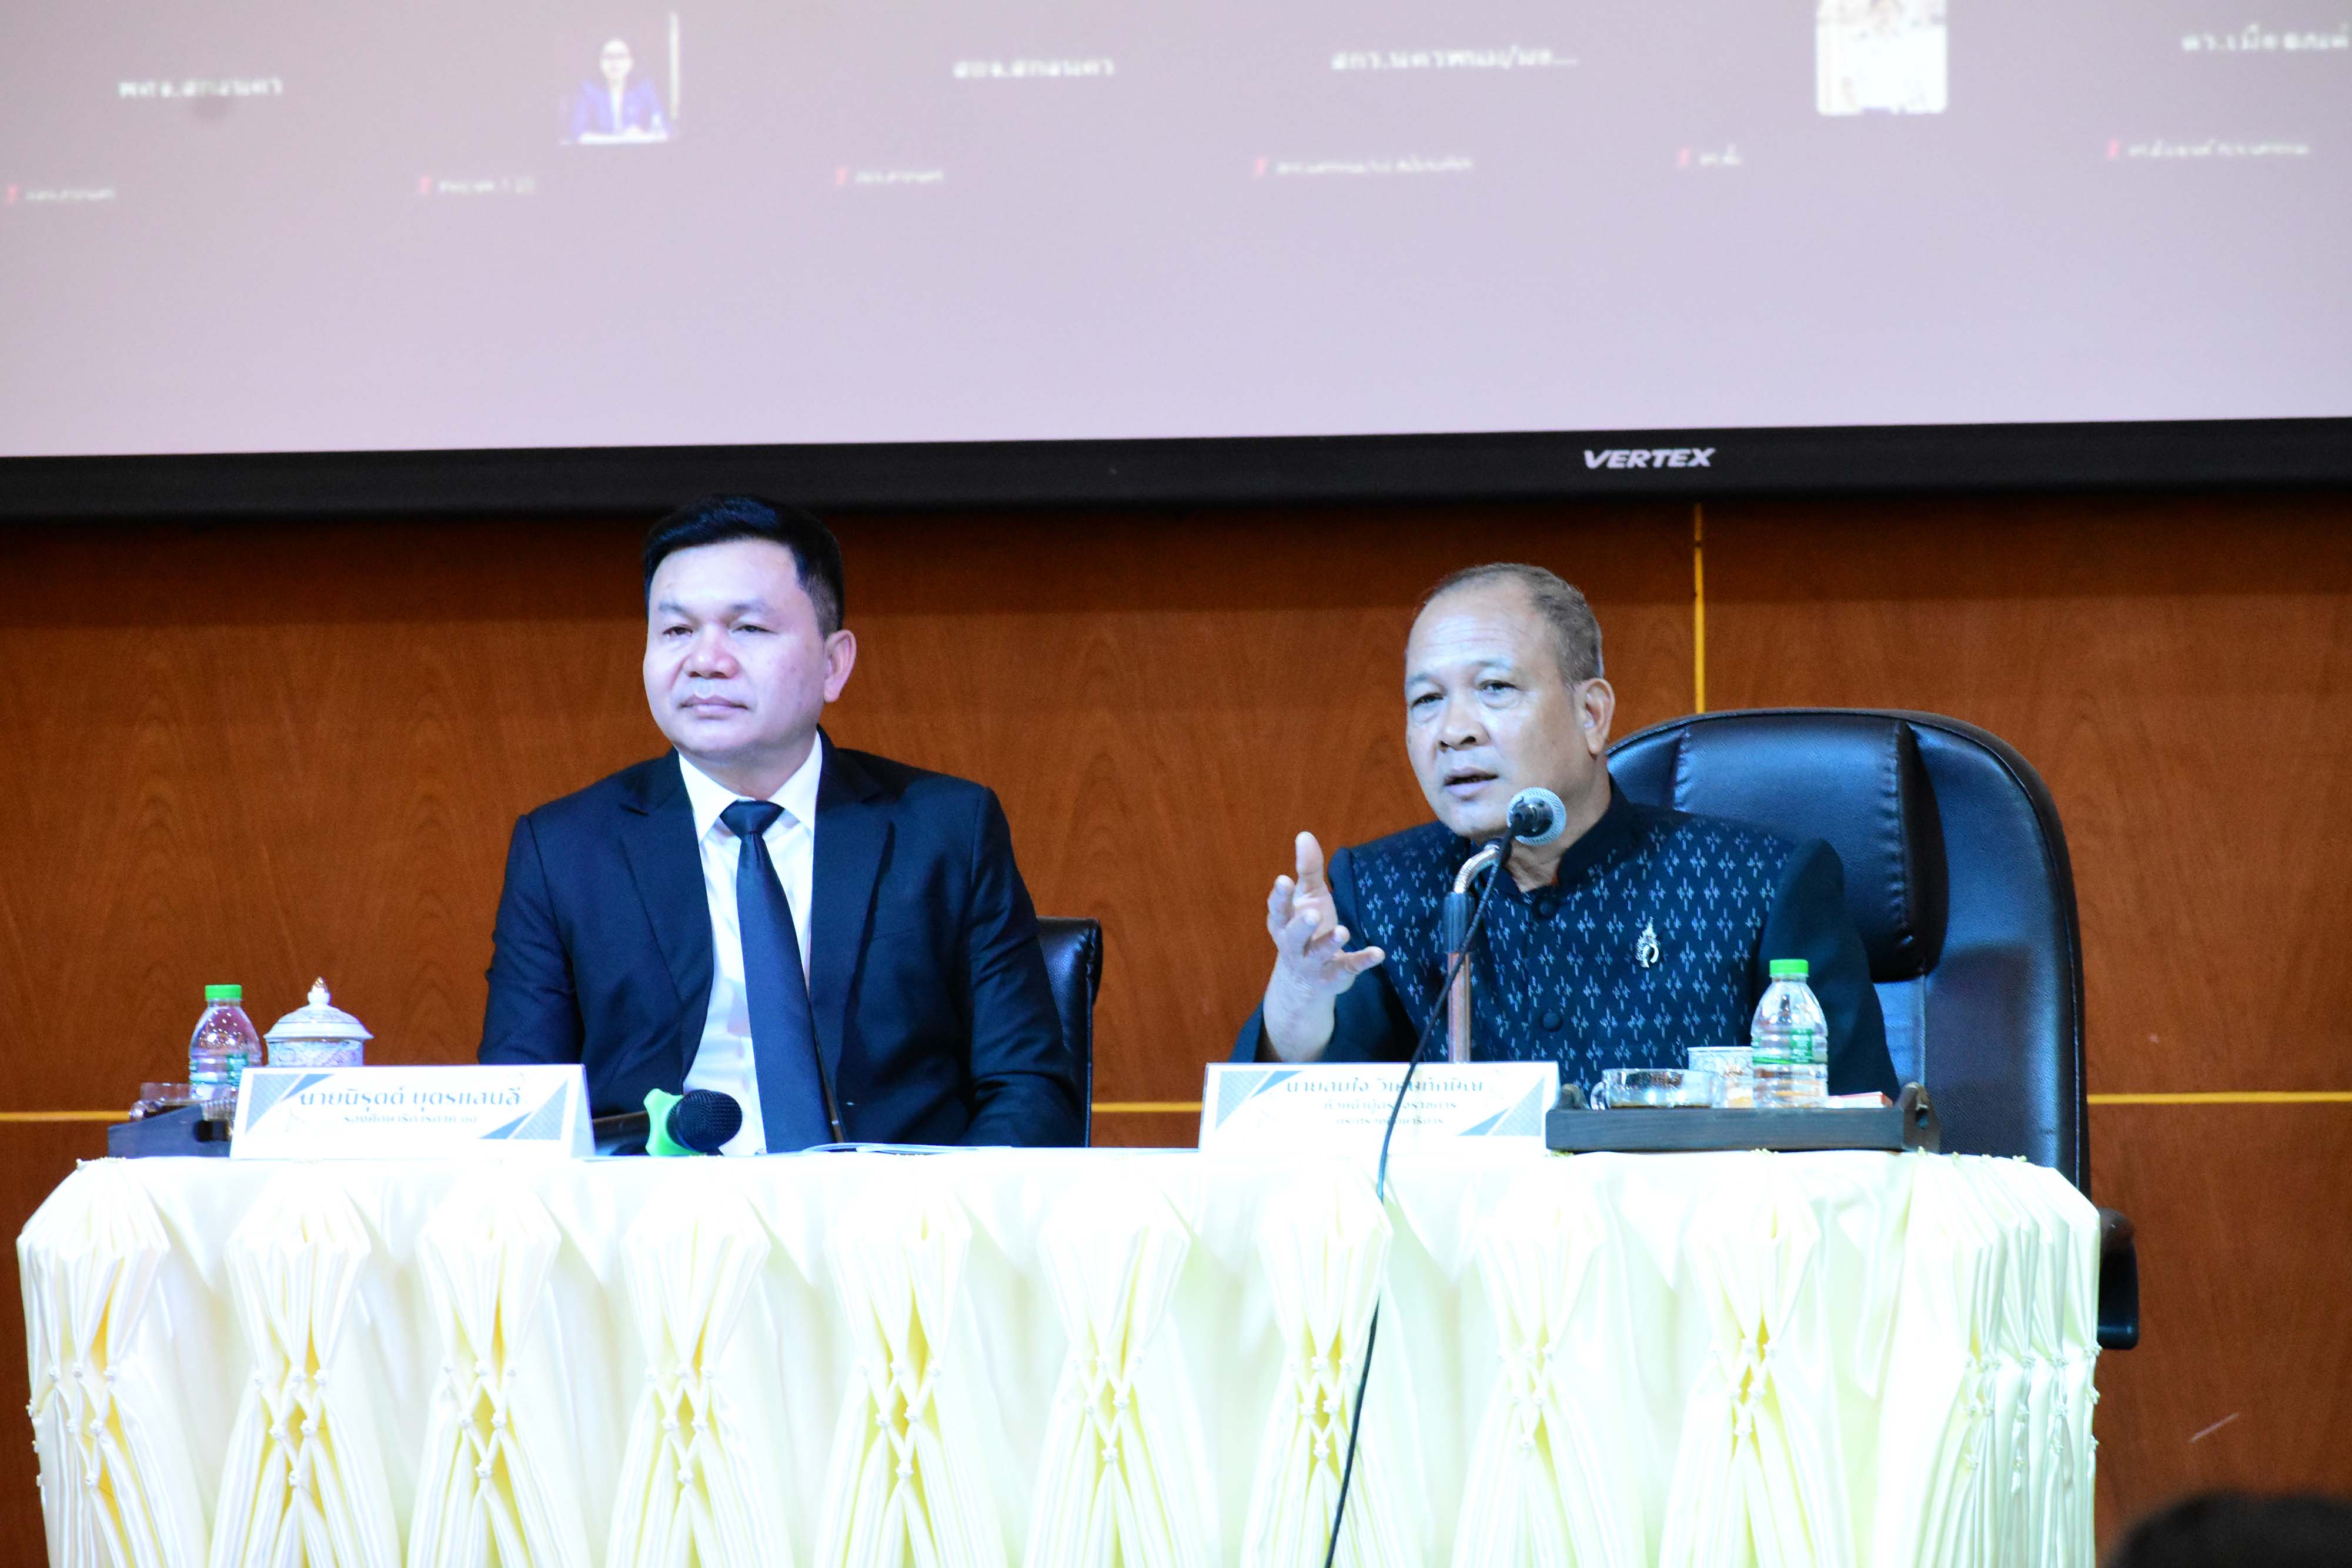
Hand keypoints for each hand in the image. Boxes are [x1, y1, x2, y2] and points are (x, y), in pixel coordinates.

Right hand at [1266, 831, 1384, 996]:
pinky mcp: (1333, 975)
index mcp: (1283, 922)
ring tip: (1344, 931)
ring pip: (1319, 953)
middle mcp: (1293, 944)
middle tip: (1313, 913)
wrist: (1306, 979)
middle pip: (1294, 934)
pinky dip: (1362, 961)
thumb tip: (1304, 835)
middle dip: (1302, 925)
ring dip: (1330, 942)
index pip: (1278, 908)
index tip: (1284, 879)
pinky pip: (1347, 968)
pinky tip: (1379, 953)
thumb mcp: (1308, 896)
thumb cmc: (1307, 925)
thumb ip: (1307, 869)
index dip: (1280, 896)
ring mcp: (1312, 962)